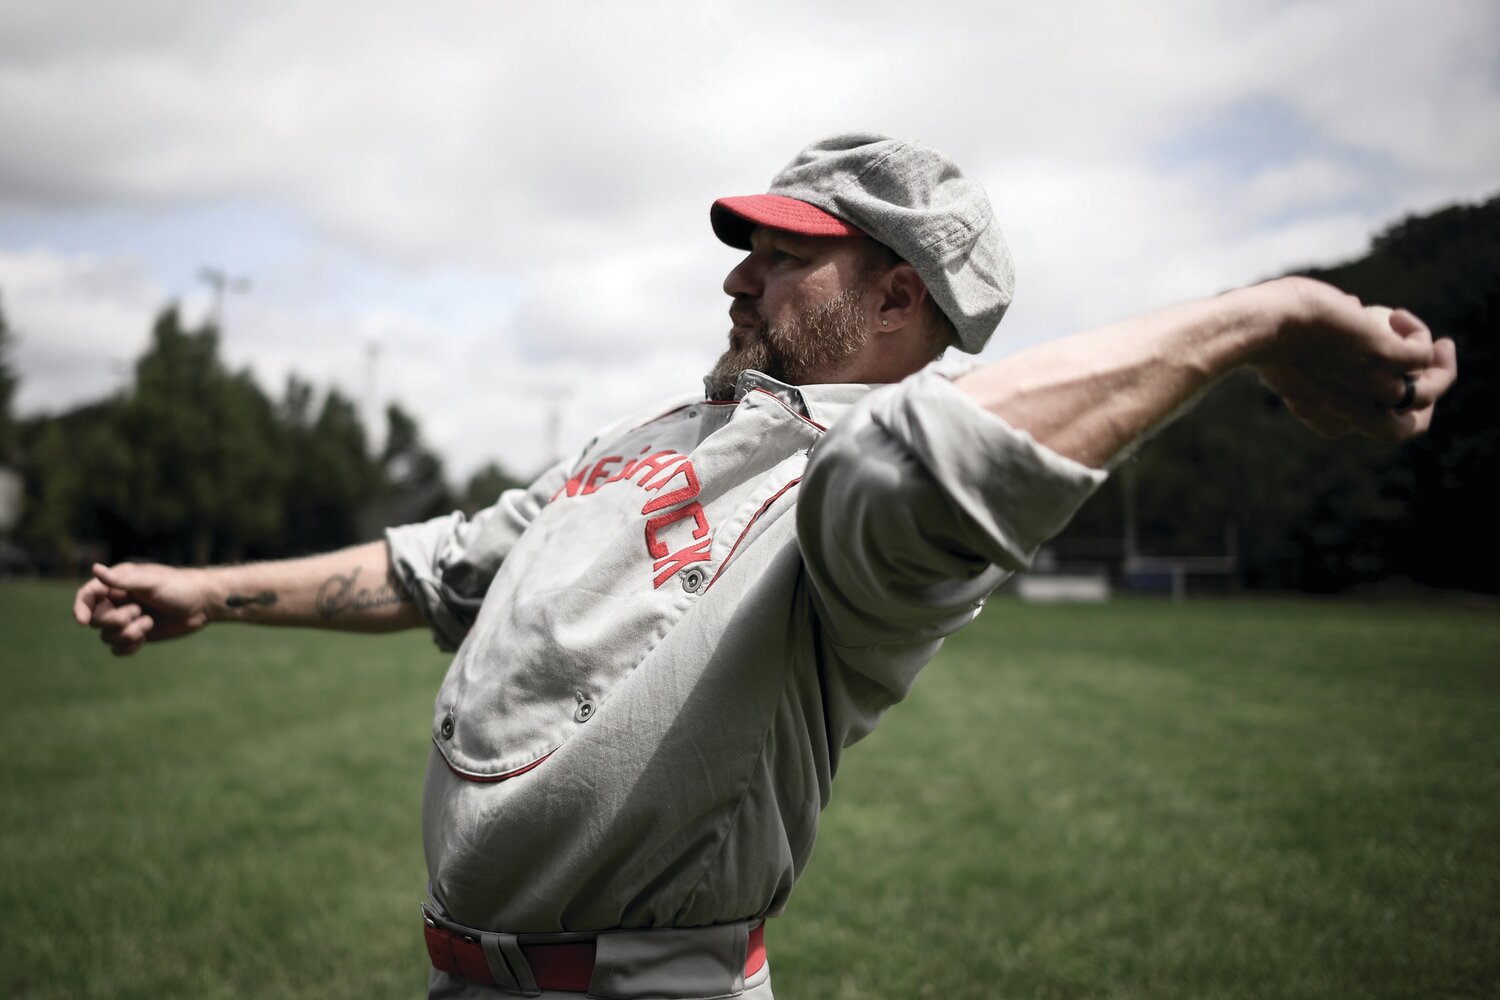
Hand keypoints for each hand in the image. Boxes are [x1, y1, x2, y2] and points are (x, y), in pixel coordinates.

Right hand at [72, 562, 211, 655]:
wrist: (202, 605)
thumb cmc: (178, 587)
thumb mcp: (150, 582)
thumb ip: (121, 580)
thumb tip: (94, 568)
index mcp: (118, 584)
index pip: (87, 596)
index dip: (80, 608)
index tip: (83, 621)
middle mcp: (118, 602)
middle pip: (96, 620)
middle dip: (116, 620)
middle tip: (139, 612)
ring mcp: (126, 619)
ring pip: (107, 636)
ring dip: (128, 633)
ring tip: (149, 623)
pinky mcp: (136, 634)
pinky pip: (118, 648)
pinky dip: (129, 647)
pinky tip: (145, 639)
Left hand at [1252, 278, 1457, 440]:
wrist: (1262, 323)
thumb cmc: (1265, 328)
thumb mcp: (1291, 340)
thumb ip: (1316, 340)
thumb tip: (1349, 306)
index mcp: (1323, 412)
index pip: (1358, 424)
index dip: (1367, 404)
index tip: (1366, 371)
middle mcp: (1350, 410)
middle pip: (1403, 429)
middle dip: (1423, 407)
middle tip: (1431, 371)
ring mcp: (1370, 386)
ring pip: (1427, 395)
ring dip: (1442, 369)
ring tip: (1440, 345)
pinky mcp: (1385, 358)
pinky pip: (1422, 356)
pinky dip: (1419, 335)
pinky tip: (1398, 315)